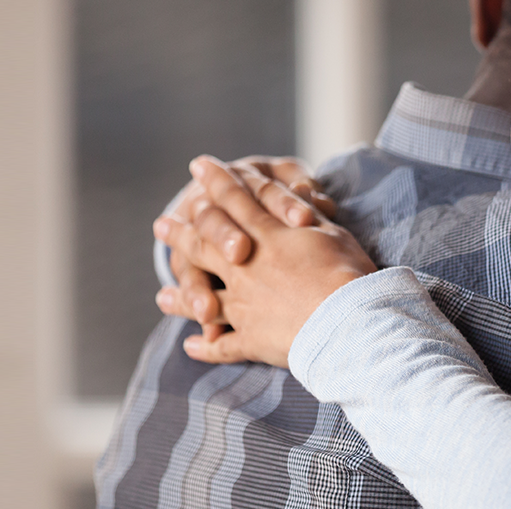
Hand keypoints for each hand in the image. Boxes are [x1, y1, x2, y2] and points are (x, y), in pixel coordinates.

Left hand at [154, 155, 375, 366]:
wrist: (349, 320)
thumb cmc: (347, 272)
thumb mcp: (332, 233)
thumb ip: (308, 216)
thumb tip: (297, 197)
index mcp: (267, 236)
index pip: (235, 200)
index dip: (216, 181)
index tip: (199, 165)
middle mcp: (246, 267)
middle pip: (205, 245)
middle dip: (181, 234)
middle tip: (161, 226)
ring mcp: (244, 304)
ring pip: (205, 298)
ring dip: (183, 296)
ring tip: (162, 298)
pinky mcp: (252, 339)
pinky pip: (223, 345)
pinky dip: (207, 345)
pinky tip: (192, 346)